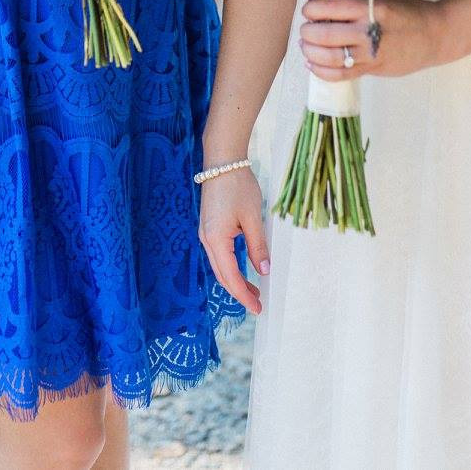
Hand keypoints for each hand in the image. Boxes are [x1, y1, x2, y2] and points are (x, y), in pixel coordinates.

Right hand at [199, 166, 268, 316]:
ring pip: (219, 265)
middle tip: (257, 303)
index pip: (230, 277)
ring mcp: (206, 233)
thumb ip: (258, 246)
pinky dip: (230, 265)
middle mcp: (206, 240)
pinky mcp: (209, 226)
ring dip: (235, 279)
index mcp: (216, 240)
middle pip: (222, 275)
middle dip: (239, 291)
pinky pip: (218, 254)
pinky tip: (242, 267)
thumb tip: (264, 271)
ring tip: (253, 289)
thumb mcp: (252, 218)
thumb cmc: (237, 186)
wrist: (222, 162)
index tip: (257, 308)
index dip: (244, 295)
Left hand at [299, 0, 445, 80]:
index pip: (331, 7)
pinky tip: (312, 63)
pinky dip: (321, 71)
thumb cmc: (407, 10)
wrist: (434, 35)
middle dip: (308, 32)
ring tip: (305, 45)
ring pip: (331, 58)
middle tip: (305, 29)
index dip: (312, 9)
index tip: (308, 10)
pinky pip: (341, 75)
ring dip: (311, 52)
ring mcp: (371, 54)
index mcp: (371, 7)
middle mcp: (369, 32)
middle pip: (326, 35)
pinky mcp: (373, 70)